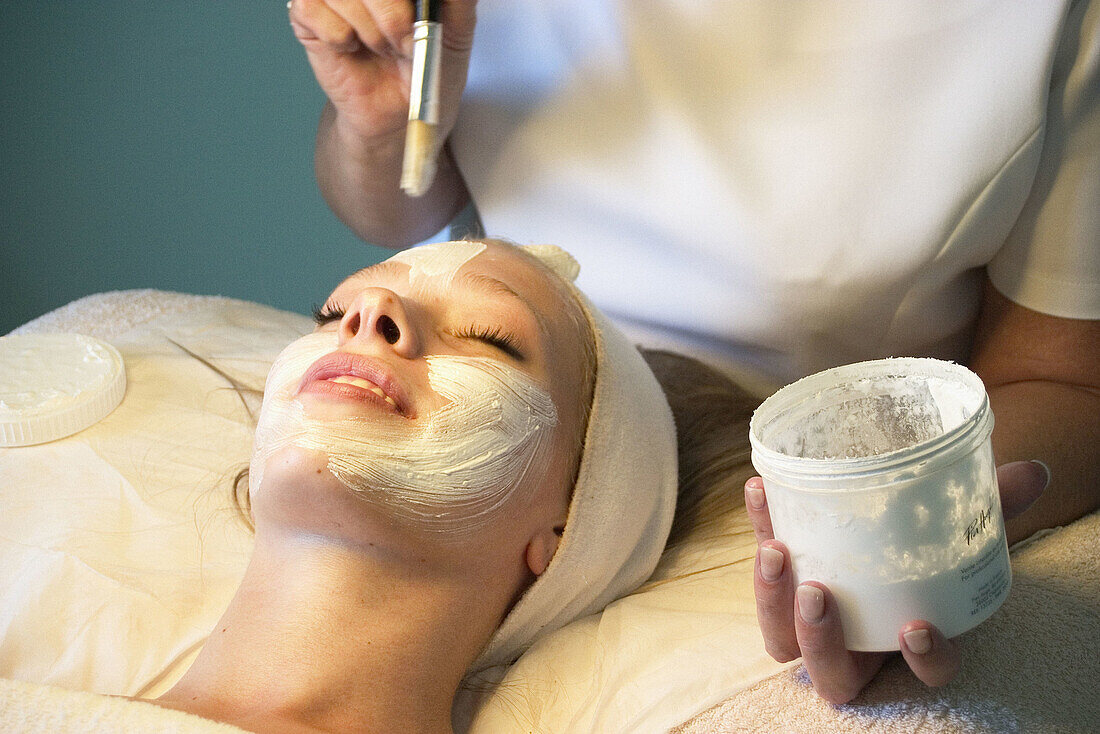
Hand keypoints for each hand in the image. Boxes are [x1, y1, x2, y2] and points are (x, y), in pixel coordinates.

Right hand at [288, 0, 476, 142]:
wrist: (404, 110)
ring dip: (370, 30)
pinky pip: (314, 10)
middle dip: (392, 13)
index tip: (411, 20)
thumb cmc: (427, 65)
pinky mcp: (306, 14)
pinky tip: (352, 48)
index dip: (397, 4)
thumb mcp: (457, 30)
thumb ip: (457, 2)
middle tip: (404, 42)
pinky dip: (341, 37)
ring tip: (381, 48)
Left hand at [745, 460, 1048, 702]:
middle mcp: (858, 643)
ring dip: (772, 601)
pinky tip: (760, 492)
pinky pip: (761, 572)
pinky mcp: (779, 583)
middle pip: (833, 673)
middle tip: (817, 593)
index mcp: (909, 636)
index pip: (927, 670)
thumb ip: (989, 503)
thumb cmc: (926, 537)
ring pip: (781, 641)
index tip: (917, 628)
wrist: (883, 517)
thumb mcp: (956, 520)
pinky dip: (758, 532)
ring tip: (777, 553)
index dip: (925, 659)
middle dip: (820, 641)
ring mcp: (811, 622)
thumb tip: (1032, 473)